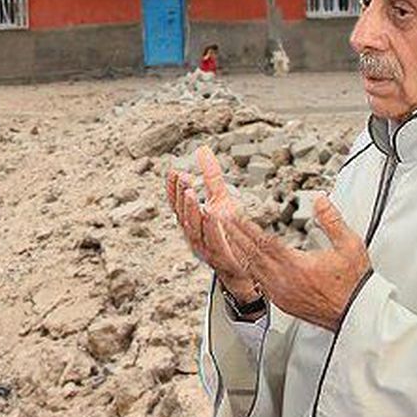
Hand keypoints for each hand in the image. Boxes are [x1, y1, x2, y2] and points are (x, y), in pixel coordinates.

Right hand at [167, 146, 258, 300]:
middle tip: (183, 177)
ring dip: (191, 210)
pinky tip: (211, 213)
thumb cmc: (228, 232)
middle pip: (182, 214)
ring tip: (191, 193)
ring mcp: (204, 247)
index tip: (174, 172)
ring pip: (193, 228)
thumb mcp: (221, 198)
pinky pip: (212, 241)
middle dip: (181, 195)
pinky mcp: (220, 256)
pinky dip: (210, 227)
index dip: (173, 189)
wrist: (242, 267)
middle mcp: (192, 234)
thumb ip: (211, 176)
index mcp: (190, 221)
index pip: (177, 203)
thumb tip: (202, 149)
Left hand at [223, 195, 370, 330]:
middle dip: (234, 236)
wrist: (357, 314)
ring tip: (225, 238)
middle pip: (250, 254)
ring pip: (251, 270)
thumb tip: (320, 199)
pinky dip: (248, 269)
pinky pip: (258, 283)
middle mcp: (284, 281)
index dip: (246, 227)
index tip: (233, 216)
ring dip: (237, 252)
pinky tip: (243, 262)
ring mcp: (280, 294)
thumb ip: (332, 220)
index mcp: (297, 266)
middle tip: (219, 222)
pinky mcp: (281, 303)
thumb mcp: (350, 245)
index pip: (263, 242)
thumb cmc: (354, 283)